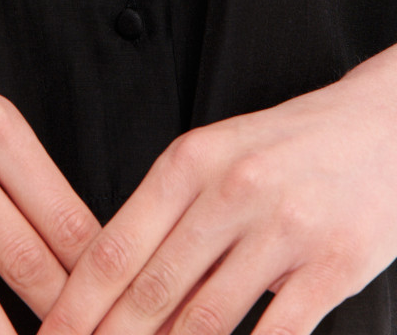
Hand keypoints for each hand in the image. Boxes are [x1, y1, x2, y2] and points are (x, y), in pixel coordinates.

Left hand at [38, 46, 396, 334]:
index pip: (114, 246)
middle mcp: (231, 191)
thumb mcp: (220, 156)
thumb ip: (170, 213)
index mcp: (191, 160)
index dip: (75, 305)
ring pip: (203, 321)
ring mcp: (283, 230)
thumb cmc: (290, 145)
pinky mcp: (332, 266)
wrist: (380, 125)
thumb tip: (114, 286)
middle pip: (149, 290)